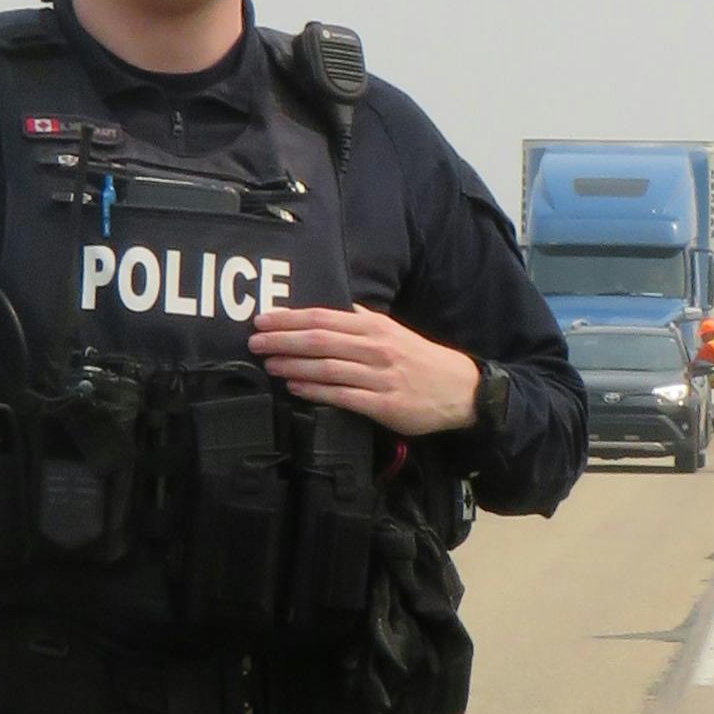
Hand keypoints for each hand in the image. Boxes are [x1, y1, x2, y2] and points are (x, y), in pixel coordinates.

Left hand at [249, 305, 480, 439]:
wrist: (459, 389)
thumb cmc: (421, 360)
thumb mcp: (394, 331)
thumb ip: (364, 320)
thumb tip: (336, 308)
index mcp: (375, 327)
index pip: (324, 319)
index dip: (290, 318)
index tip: (263, 319)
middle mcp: (375, 348)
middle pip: (320, 341)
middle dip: (283, 340)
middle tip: (254, 341)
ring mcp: (379, 377)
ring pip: (327, 368)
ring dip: (293, 365)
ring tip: (268, 363)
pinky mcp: (384, 405)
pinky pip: (342, 396)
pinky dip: (315, 390)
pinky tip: (295, 386)